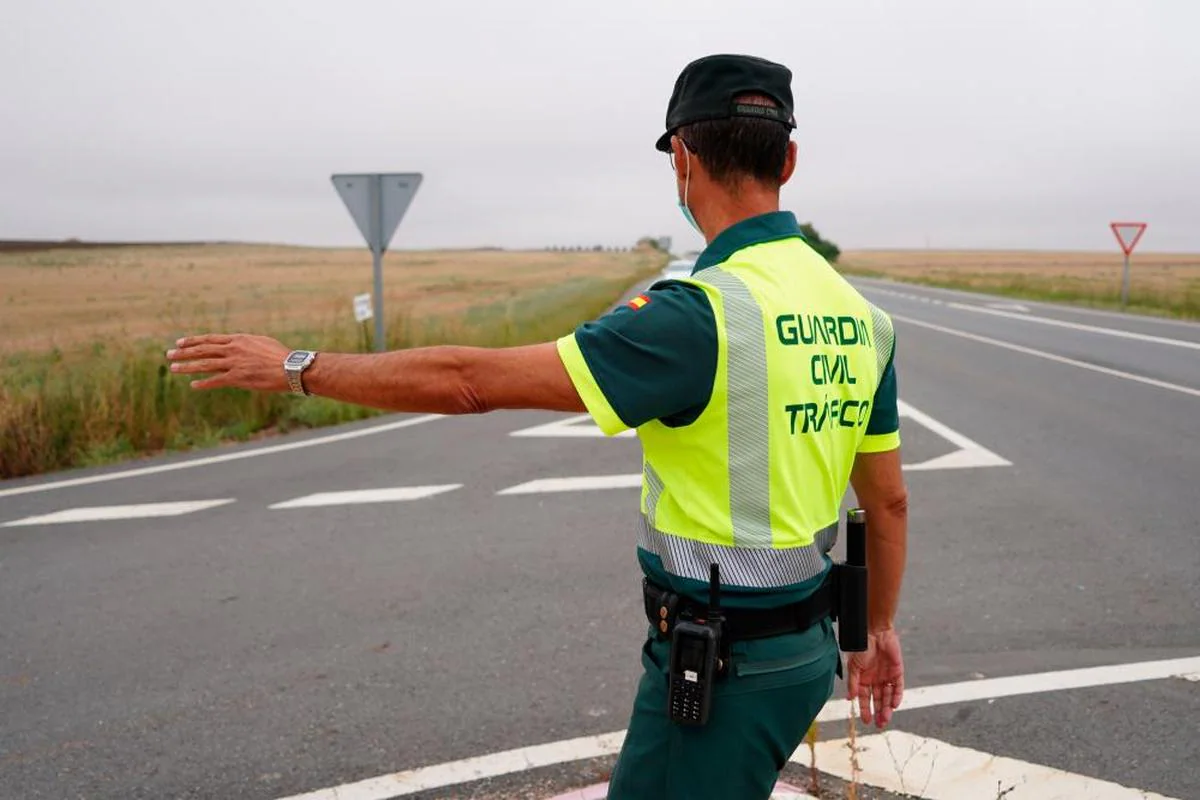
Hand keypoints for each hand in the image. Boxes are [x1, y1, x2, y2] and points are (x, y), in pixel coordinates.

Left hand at [166, 334, 291, 391]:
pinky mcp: (238, 378)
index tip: (180, 342)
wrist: (291, 368)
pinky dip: (203, 383)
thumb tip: (239, 345)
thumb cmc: (281, 356)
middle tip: (169, 354)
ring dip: (187, 366)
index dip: (193, 341)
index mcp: (238, 340)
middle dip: (184, 352)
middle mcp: (233, 350)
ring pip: (205, 364)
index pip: (210, 339)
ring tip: (173, 368)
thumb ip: (246, 344)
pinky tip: (193, 385)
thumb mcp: (262, 342)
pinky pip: (216, 381)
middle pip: (203, 350)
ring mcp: (234, 364)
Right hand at [846, 627, 903, 728]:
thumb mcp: (853, 666)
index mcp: (863, 679)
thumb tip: (849, 699)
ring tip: (886, 718)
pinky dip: (896, 696)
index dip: (865, 709)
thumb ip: (852, 683)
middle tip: (879, 724)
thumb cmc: (861, 646)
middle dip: (878, 712)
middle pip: (878, 700)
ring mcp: (886, 676)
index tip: (866, 721)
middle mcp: (875, 680)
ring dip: (887, 708)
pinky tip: (894, 705)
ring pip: (888, 696)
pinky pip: (898, 687)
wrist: (875, 631)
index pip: (864, 698)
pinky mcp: (897, 672)